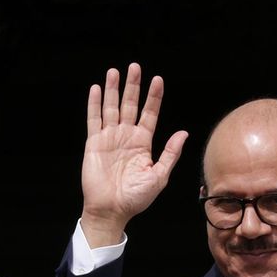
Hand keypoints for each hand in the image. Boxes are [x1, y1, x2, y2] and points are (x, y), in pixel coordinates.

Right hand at [79, 64, 186, 248]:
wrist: (111, 209)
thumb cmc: (136, 198)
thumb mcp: (159, 176)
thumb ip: (170, 154)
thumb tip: (183, 133)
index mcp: (143, 142)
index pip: (149, 113)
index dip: (153, 97)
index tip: (157, 80)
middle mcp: (126, 136)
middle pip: (130, 105)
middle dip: (133, 86)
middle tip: (135, 67)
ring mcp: (109, 138)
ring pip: (111, 107)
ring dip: (112, 89)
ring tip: (114, 71)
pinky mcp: (94, 143)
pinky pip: (94, 120)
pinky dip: (94, 104)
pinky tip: (96, 89)